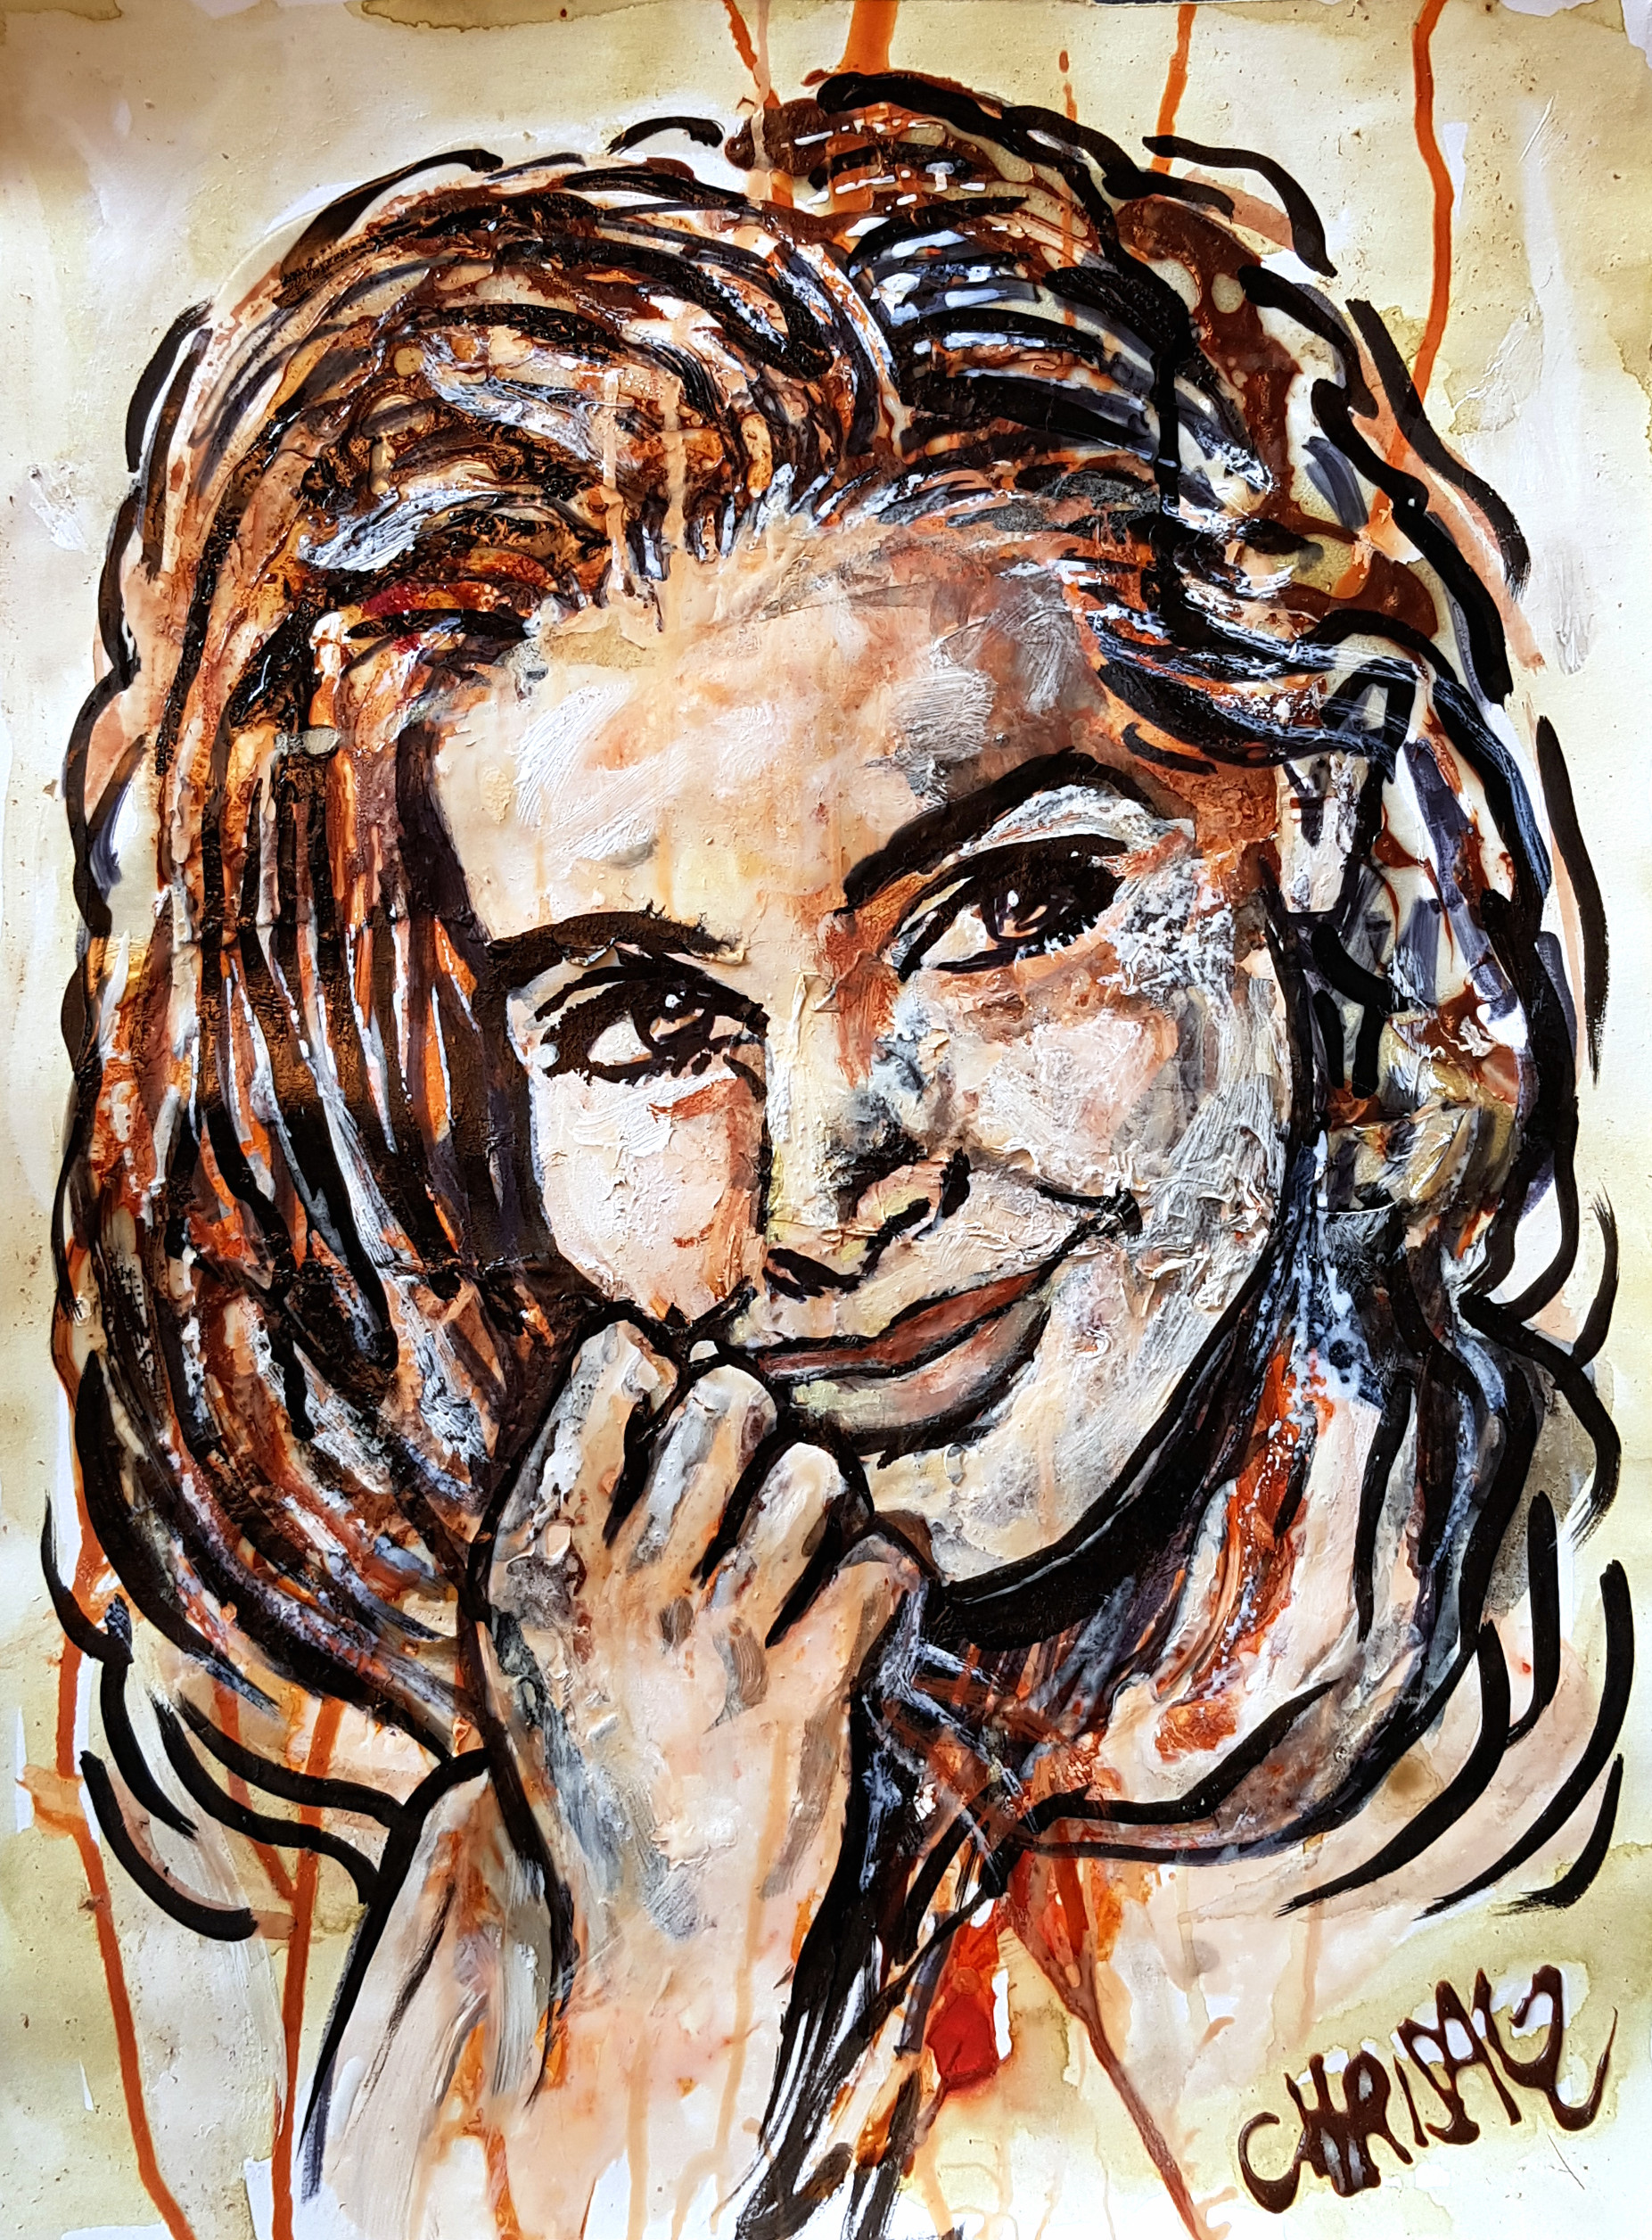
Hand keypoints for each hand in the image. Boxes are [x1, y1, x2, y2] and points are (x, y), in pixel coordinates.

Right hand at [482, 1320, 915, 2011]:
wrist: (644, 1938)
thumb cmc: (594, 1756)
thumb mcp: (528, 1638)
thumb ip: (572, 1511)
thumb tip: (656, 1357)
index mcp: (532, 1568)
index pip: (611, 1372)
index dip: (655, 1376)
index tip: (663, 1422)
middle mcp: (615, 1596)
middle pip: (729, 1400)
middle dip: (751, 1423)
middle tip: (742, 1485)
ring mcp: (710, 1649)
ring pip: (813, 1474)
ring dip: (819, 1502)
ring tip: (794, 1555)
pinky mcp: (803, 1702)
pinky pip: (881, 1563)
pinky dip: (882, 1575)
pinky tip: (848, 1611)